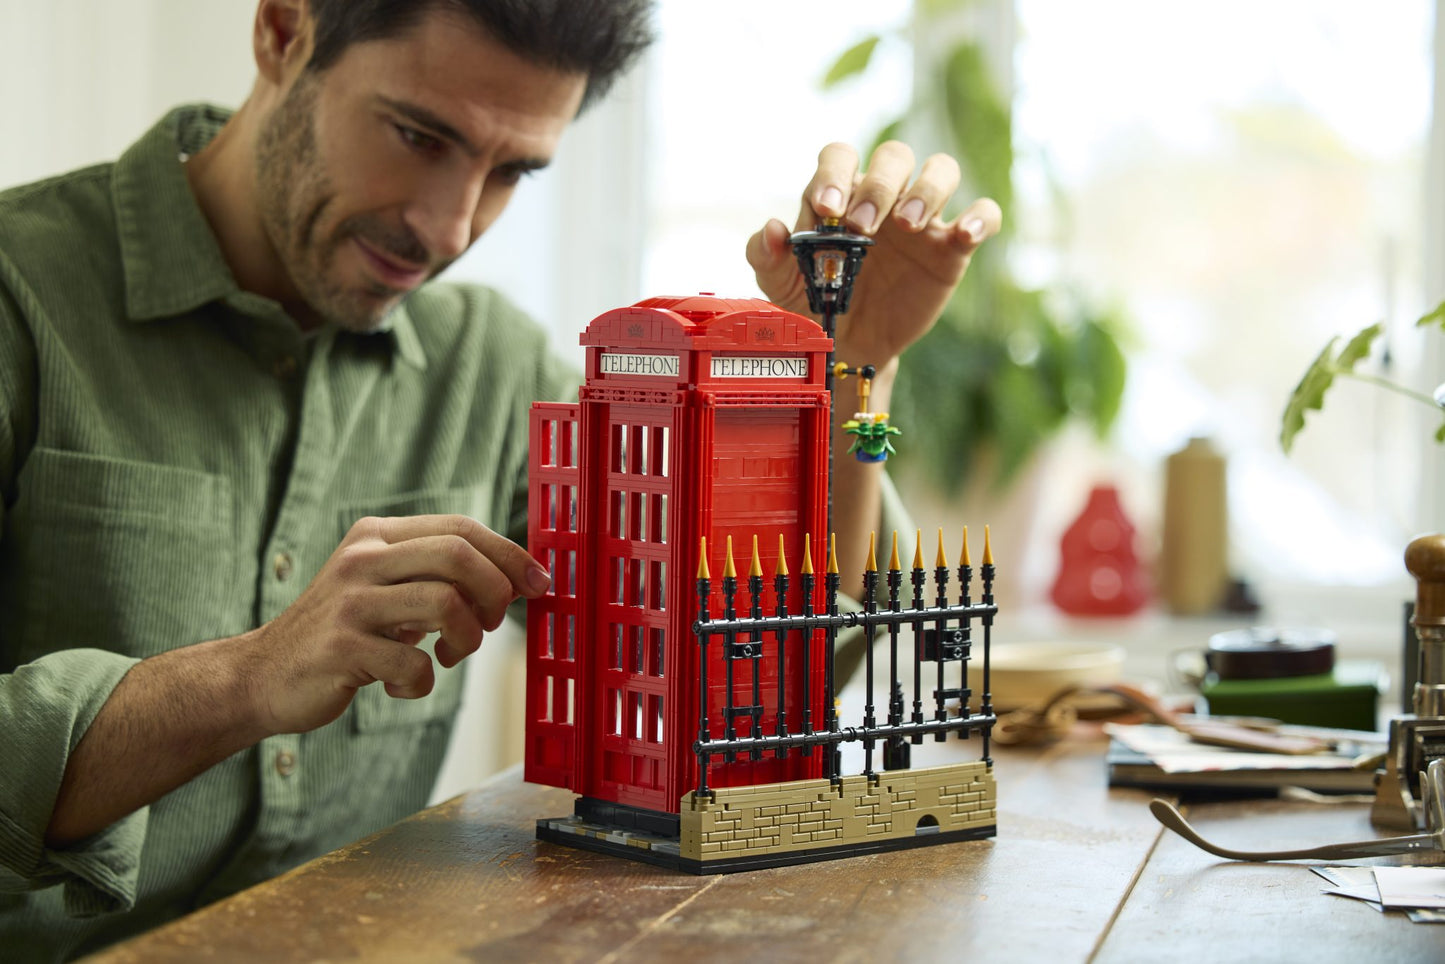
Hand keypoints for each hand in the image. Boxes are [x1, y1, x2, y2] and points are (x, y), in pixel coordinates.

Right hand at [242, 514, 551, 734]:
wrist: (262, 675)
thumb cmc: (343, 633)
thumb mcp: (386, 589)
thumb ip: (439, 578)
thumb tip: (517, 579)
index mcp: (377, 536)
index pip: (461, 527)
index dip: (510, 555)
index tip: (539, 584)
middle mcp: (362, 559)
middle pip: (458, 556)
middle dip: (494, 594)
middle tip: (488, 627)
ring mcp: (349, 602)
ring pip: (445, 604)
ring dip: (465, 641)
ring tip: (447, 657)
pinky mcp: (341, 648)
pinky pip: (414, 664)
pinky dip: (420, 684)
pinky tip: (400, 685)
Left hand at [746, 141, 1001, 366]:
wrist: (848, 344)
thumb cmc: (815, 300)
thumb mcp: (780, 283)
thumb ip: (765, 253)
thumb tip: (774, 229)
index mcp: (841, 193)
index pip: (840, 157)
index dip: (835, 173)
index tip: (827, 207)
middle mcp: (884, 196)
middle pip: (894, 155)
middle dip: (878, 185)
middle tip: (862, 226)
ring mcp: (922, 218)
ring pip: (942, 170)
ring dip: (927, 189)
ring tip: (908, 224)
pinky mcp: (952, 247)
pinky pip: (983, 215)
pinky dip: (981, 216)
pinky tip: (965, 234)